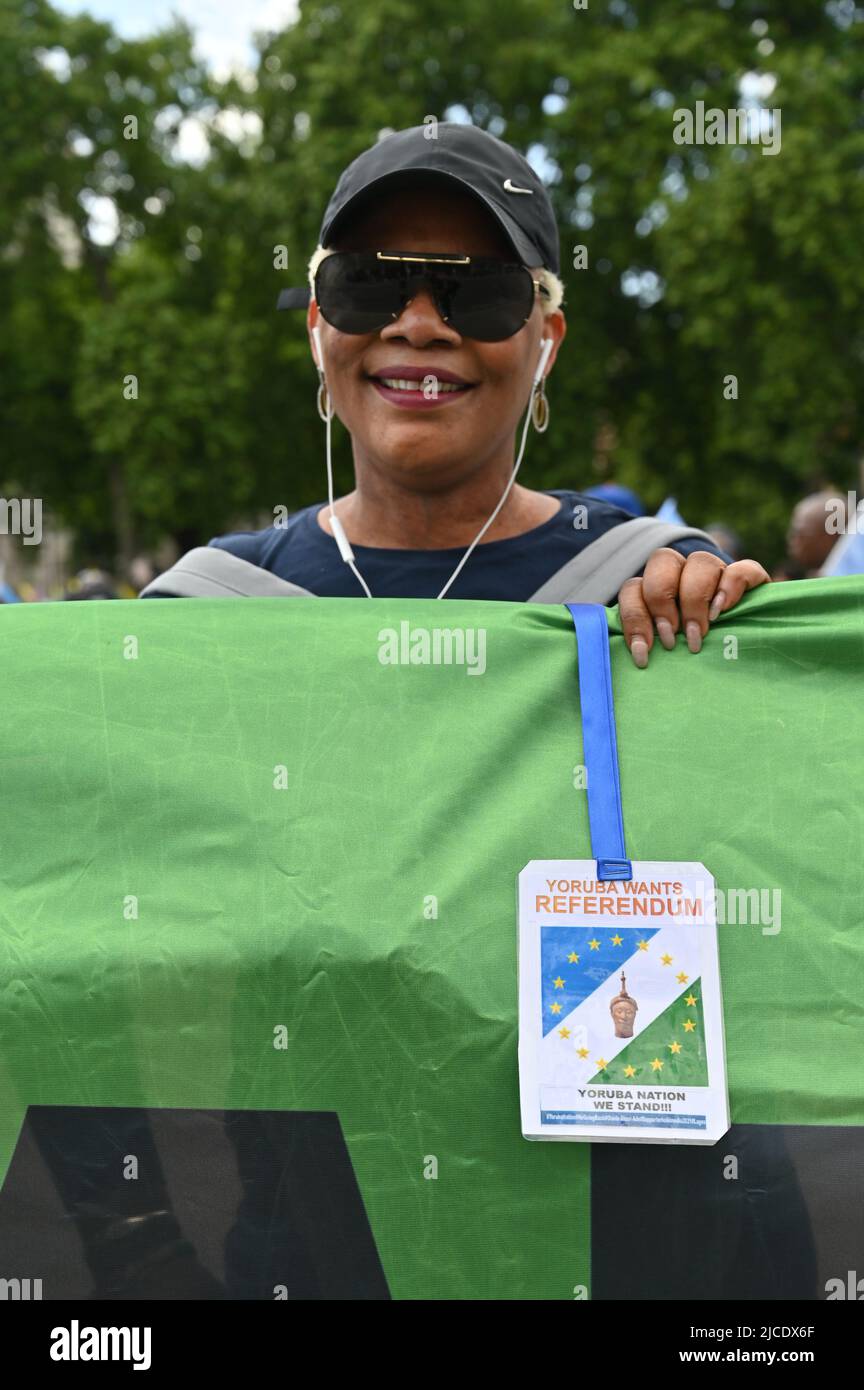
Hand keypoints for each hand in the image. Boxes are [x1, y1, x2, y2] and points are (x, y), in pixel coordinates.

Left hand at [618, 549, 769, 667]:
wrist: (746, 664)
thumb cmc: (694, 661)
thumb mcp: (667, 655)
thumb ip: (648, 647)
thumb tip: (635, 656)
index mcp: (656, 589)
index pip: (633, 587)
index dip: (634, 616)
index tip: (643, 652)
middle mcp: (684, 573)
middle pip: (662, 560)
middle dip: (661, 601)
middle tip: (672, 639)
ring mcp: (717, 572)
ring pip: (700, 561)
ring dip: (694, 598)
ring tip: (699, 633)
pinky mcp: (751, 579)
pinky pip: (740, 570)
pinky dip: (729, 588)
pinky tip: (722, 612)